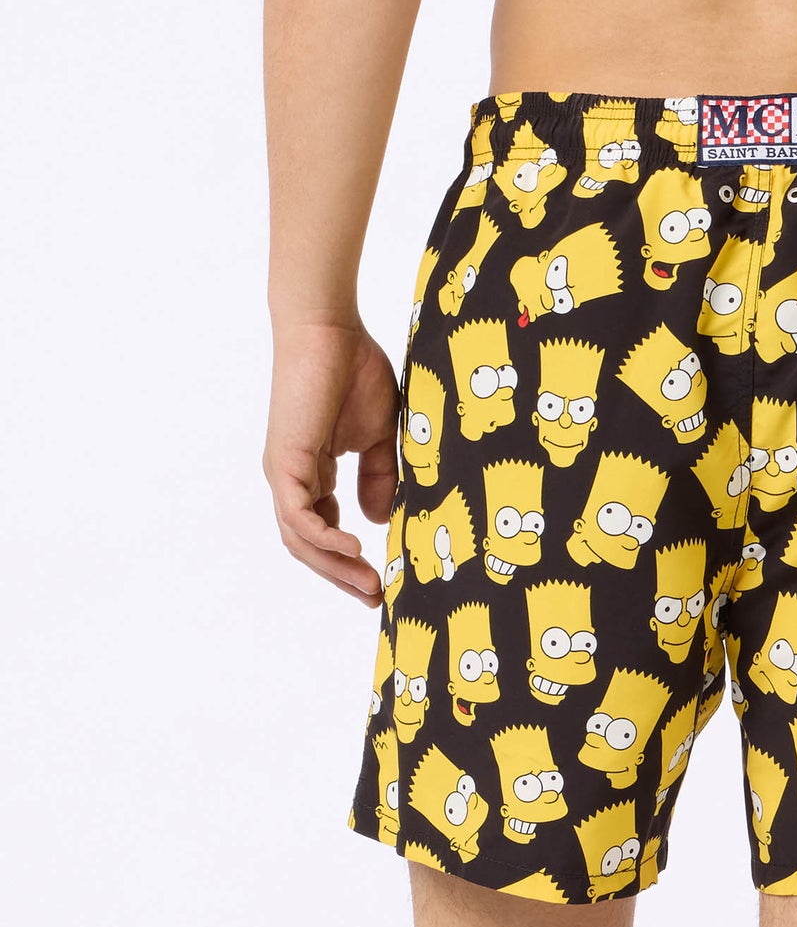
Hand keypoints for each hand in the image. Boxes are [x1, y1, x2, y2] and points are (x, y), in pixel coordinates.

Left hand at [263, 320, 399, 603]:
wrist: (329, 329)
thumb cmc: (354, 369)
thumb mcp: (378, 433)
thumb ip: (378, 475)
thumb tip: (378, 522)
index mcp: (311, 472)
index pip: (324, 530)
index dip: (349, 560)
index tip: (382, 580)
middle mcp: (291, 479)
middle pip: (309, 546)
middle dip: (342, 576)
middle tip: (377, 598)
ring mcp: (284, 473)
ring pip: (301, 540)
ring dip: (335, 567)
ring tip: (370, 584)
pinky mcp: (285, 463)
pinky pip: (299, 517)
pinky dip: (325, 538)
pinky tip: (355, 549)